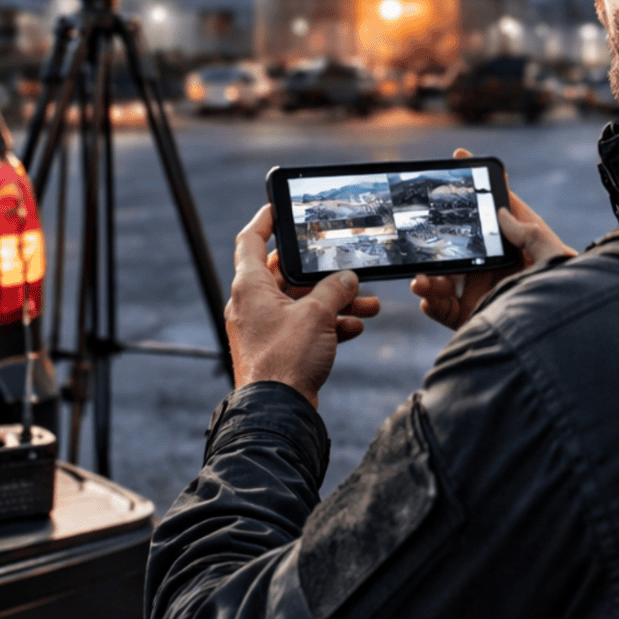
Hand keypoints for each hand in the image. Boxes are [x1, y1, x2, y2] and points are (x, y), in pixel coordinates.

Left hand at [226, 203, 381, 408]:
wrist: (278, 412)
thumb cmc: (286, 360)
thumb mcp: (317, 315)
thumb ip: (334, 289)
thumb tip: (347, 278)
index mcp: (250, 287)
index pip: (251, 241)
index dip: (266, 219)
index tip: (279, 206)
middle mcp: (252, 304)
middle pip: (287, 274)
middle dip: (323, 273)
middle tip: (347, 265)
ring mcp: (264, 328)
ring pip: (301, 303)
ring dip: (335, 301)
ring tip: (369, 303)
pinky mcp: (277, 349)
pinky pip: (304, 327)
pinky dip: (329, 324)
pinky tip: (355, 326)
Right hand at [409, 148, 574, 330]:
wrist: (559, 339)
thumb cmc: (566, 292)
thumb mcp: (552, 256)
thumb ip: (527, 232)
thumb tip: (501, 210)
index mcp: (517, 245)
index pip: (496, 207)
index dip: (479, 183)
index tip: (460, 156)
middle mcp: (496, 267)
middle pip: (458, 244)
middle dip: (434, 239)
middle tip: (418, 234)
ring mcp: (482, 293)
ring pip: (443, 277)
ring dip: (426, 276)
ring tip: (421, 280)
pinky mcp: (472, 319)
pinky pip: (442, 309)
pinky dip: (430, 303)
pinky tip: (427, 299)